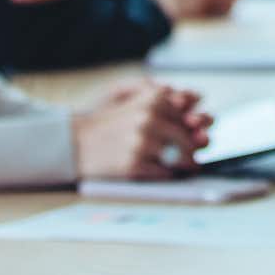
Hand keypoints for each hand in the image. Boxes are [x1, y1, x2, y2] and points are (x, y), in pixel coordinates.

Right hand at [70, 81, 210, 180]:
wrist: (75, 142)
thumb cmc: (110, 123)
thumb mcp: (136, 99)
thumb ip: (166, 99)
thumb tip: (198, 99)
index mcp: (154, 100)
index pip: (191, 117)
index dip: (197, 128)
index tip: (200, 135)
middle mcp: (150, 119)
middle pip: (189, 139)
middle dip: (194, 150)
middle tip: (195, 157)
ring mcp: (142, 143)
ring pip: (180, 158)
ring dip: (186, 165)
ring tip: (188, 166)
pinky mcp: (134, 165)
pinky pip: (165, 173)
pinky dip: (169, 175)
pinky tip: (166, 173)